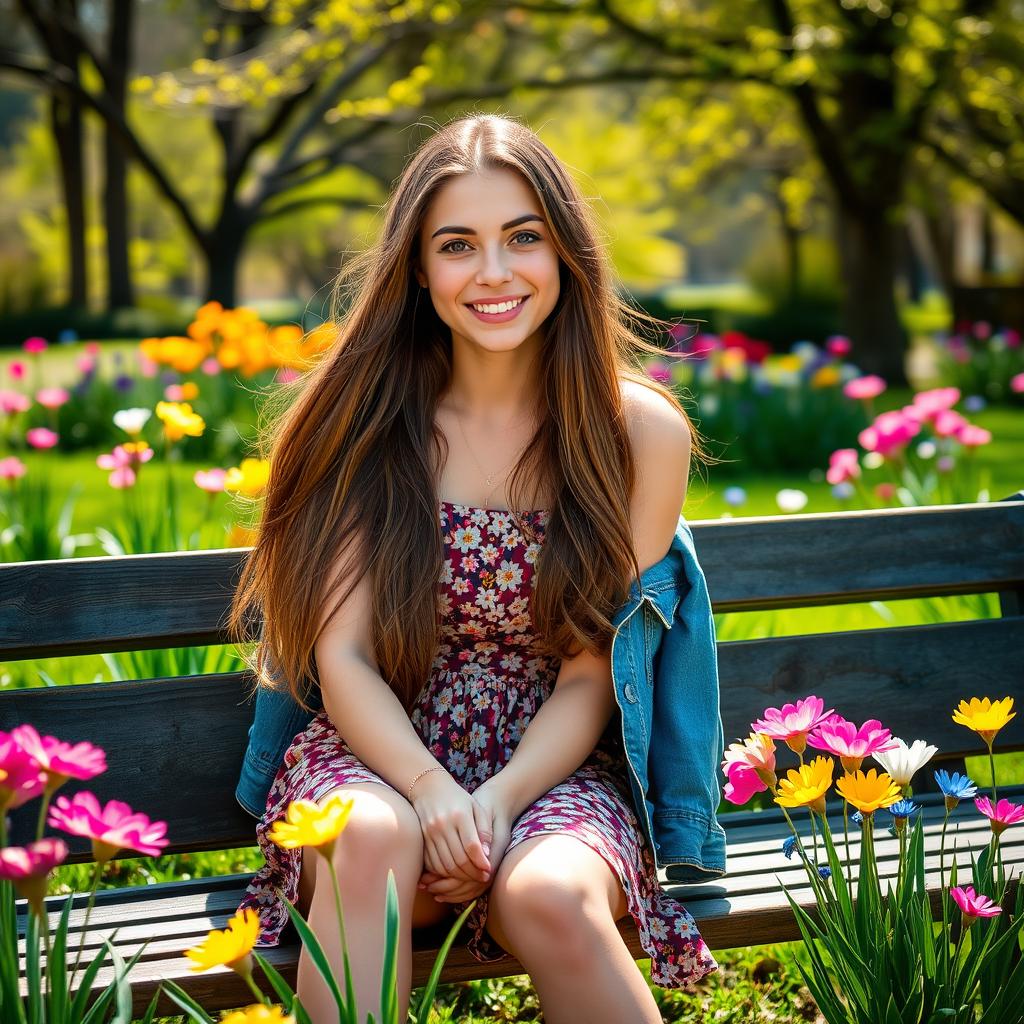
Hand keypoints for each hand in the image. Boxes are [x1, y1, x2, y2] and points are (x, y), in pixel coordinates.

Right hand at [419, 780, 512, 903]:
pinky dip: (443, 873)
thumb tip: (487, 855)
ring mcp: (430, 833)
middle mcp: (443, 825)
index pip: (471, 846)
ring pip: (445, 865)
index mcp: (460, 815)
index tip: (489, 871)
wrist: (429, 787)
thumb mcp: (476, 807)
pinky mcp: (422, 839)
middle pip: (458, 859)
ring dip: (458, 877)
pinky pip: (432, 863)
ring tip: (470, 877)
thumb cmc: (458, 798)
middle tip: (481, 878)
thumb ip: (484, 829)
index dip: (481, 863)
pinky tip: (453, 873)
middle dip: (472, 873)